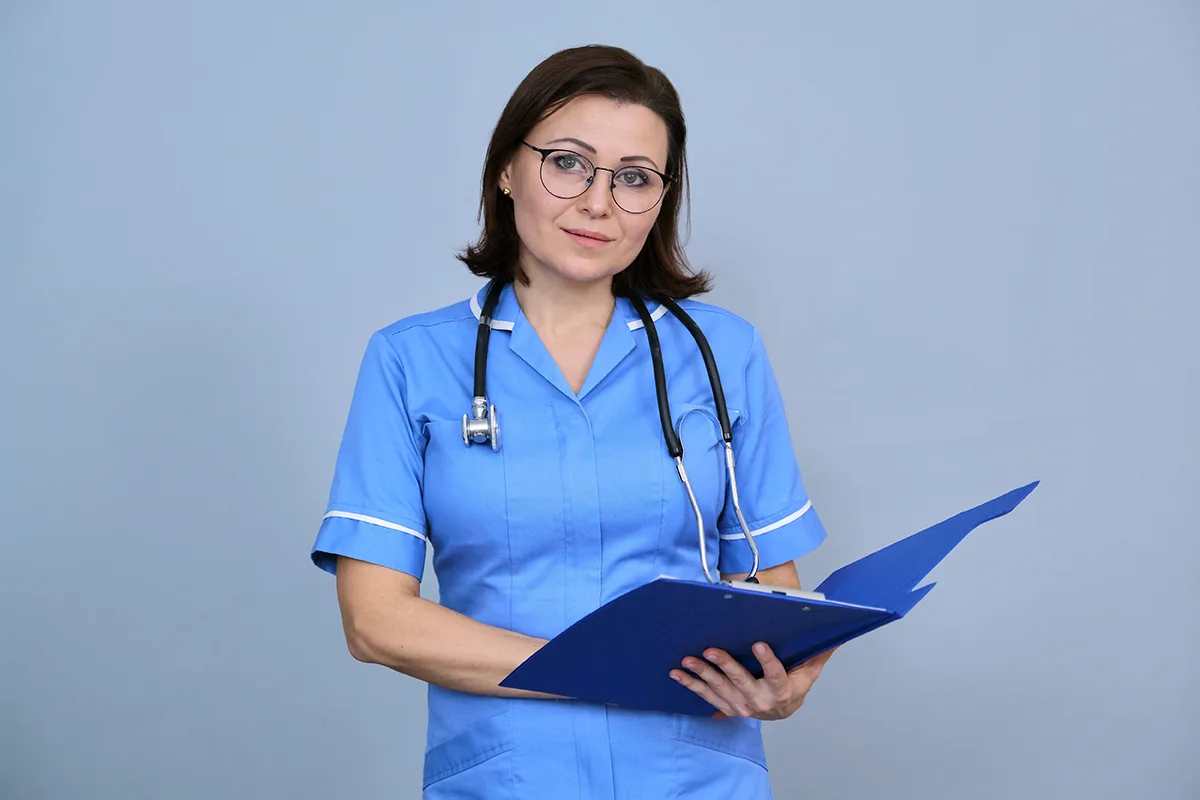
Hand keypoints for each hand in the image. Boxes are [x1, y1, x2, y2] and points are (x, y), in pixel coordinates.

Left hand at [670, 643, 836, 720]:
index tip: (759, 644)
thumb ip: (819, 653)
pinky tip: (677, 673)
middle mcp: (760, 701)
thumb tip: (837, 633)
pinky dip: (690, 684)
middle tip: (711, 650)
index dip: (768, 661)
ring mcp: (741, 706)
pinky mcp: (726, 706)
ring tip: (688, 659)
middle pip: (741, 682)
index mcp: (782, 691)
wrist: (782, 711)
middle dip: (725, 665)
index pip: (776, 675)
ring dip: (702, 674)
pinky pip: (706, 695)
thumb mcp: (809, 670)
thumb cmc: (794, 684)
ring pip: (720, 689)